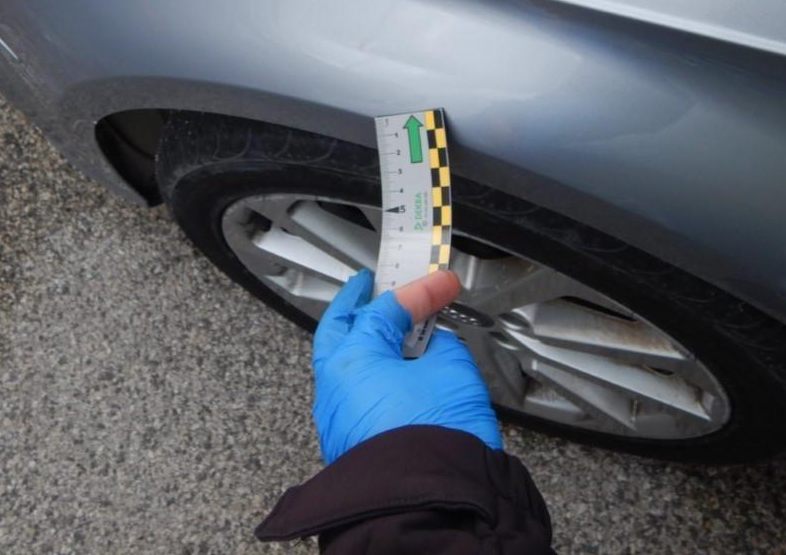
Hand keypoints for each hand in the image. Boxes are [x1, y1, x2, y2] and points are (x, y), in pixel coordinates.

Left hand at [312, 268, 502, 463]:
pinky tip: (393, 373)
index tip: (441, 284)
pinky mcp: (349, 444)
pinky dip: (370, 377)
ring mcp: (337, 418)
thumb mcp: (452, 369)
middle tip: (373, 286)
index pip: (385, 310)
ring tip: (388, 329)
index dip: (419, 291)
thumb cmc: (436, 436)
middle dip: (358, 304)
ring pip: (343, 366)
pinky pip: (354, 396)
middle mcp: (333, 387)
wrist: (433, 502)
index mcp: (351, 360)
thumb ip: (440, 345)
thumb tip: (432, 345)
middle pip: (340, 329)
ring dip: (363, 343)